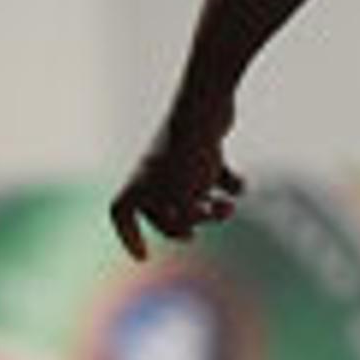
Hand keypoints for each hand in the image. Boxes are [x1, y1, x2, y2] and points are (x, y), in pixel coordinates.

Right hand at [108, 112, 246, 259]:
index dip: (128, 237)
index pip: (120, 213)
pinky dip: (230, 185)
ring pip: (193, 195)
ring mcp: (180, 158)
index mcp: (139, 181)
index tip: (143, 257)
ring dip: (212, 210)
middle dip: (186, 224)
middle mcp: (155, 170)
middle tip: (199, 230)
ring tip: (228, 208)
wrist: (207, 102)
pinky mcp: (206, 147)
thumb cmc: (188, 153)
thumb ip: (183, 220)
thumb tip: (187, 229)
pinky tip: (239, 185)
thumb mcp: (183, 197)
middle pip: (165, 210)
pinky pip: (217, 176)